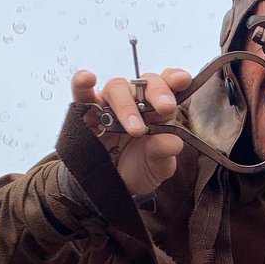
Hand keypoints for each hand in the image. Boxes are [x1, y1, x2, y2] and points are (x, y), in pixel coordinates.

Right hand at [71, 67, 192, 196]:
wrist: (117, 185)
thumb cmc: (141, 168)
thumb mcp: (159, 166)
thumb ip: (165, 152)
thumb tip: (173, 142)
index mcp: (158, 110)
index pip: (168, 86)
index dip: (175, 78)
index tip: (182, 80)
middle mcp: (136, 101)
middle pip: (144, 83)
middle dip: (156, 92)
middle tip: (165, 108)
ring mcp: (111, 105)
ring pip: (116, 88)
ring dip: (126, 105)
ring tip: (135, 130)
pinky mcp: (87, 113)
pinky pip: (82, 93)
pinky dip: (82, 84)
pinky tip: (87, 79)